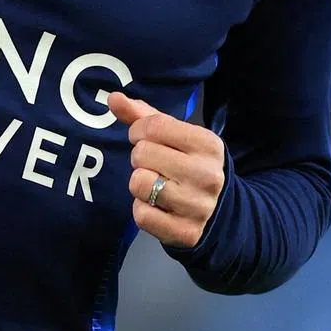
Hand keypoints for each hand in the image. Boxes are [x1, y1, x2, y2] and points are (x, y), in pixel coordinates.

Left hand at [107, 91, 225, 248]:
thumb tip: (112, 97)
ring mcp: (198, 206)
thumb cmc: (189, 162)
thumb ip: (143, 115)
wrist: (218, 210)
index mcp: (208, 144)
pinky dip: (142, 210)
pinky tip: (157, 206)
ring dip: (139, 183)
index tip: (144, 138)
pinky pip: (141, 215)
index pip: (153, 126)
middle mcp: (207, 174)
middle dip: (140, 157)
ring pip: (138, 183)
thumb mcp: (175, 135)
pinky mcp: (186, 233)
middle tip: (154, 164)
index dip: (138, 130)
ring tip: (155, 184)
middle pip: (141, 153)